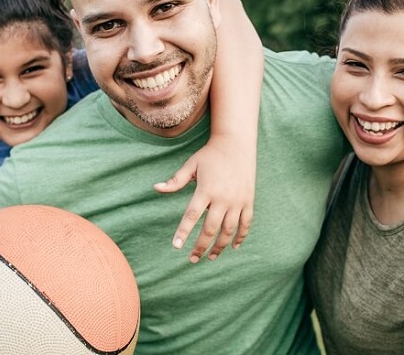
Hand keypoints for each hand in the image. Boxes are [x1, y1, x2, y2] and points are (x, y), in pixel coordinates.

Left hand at [155, 140, 253, 262]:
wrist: (237, 144)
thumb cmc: (210, 155)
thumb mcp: (191, 165)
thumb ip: (175, 180)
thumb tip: (155, 188)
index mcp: (206, 190)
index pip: (191, 216)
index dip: (183, 232)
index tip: (177, 246)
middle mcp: (222, 198)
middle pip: (210, 229)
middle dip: (201, 247)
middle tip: (192, 259)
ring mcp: (237, 201)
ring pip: (229, 230)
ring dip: (220, 246)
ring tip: (211, 257)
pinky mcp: (248, 201)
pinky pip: (246, 223)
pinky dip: (240, 237)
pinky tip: (233, 247)